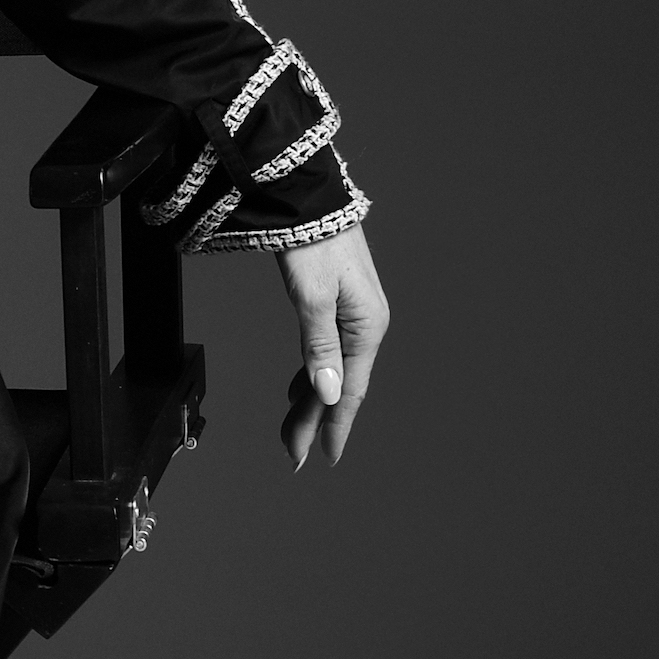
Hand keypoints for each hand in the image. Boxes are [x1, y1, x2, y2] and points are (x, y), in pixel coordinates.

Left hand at [278, 226, 387, 468]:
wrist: (310, 201)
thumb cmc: (313, 244)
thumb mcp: (312, 299)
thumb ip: (319, 349)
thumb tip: (327, 394)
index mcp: (367, 328)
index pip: (349, 391)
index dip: (334, 426)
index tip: (321, 457)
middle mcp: (366, 326)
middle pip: (339, 385)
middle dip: (314, 420)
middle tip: (291, 451)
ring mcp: (354, 316)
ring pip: (332, 370)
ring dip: (312, 401)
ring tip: (292, 430)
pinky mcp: (341, 306)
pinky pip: (328, 352)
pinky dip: (312, 375)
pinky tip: (300, 389)